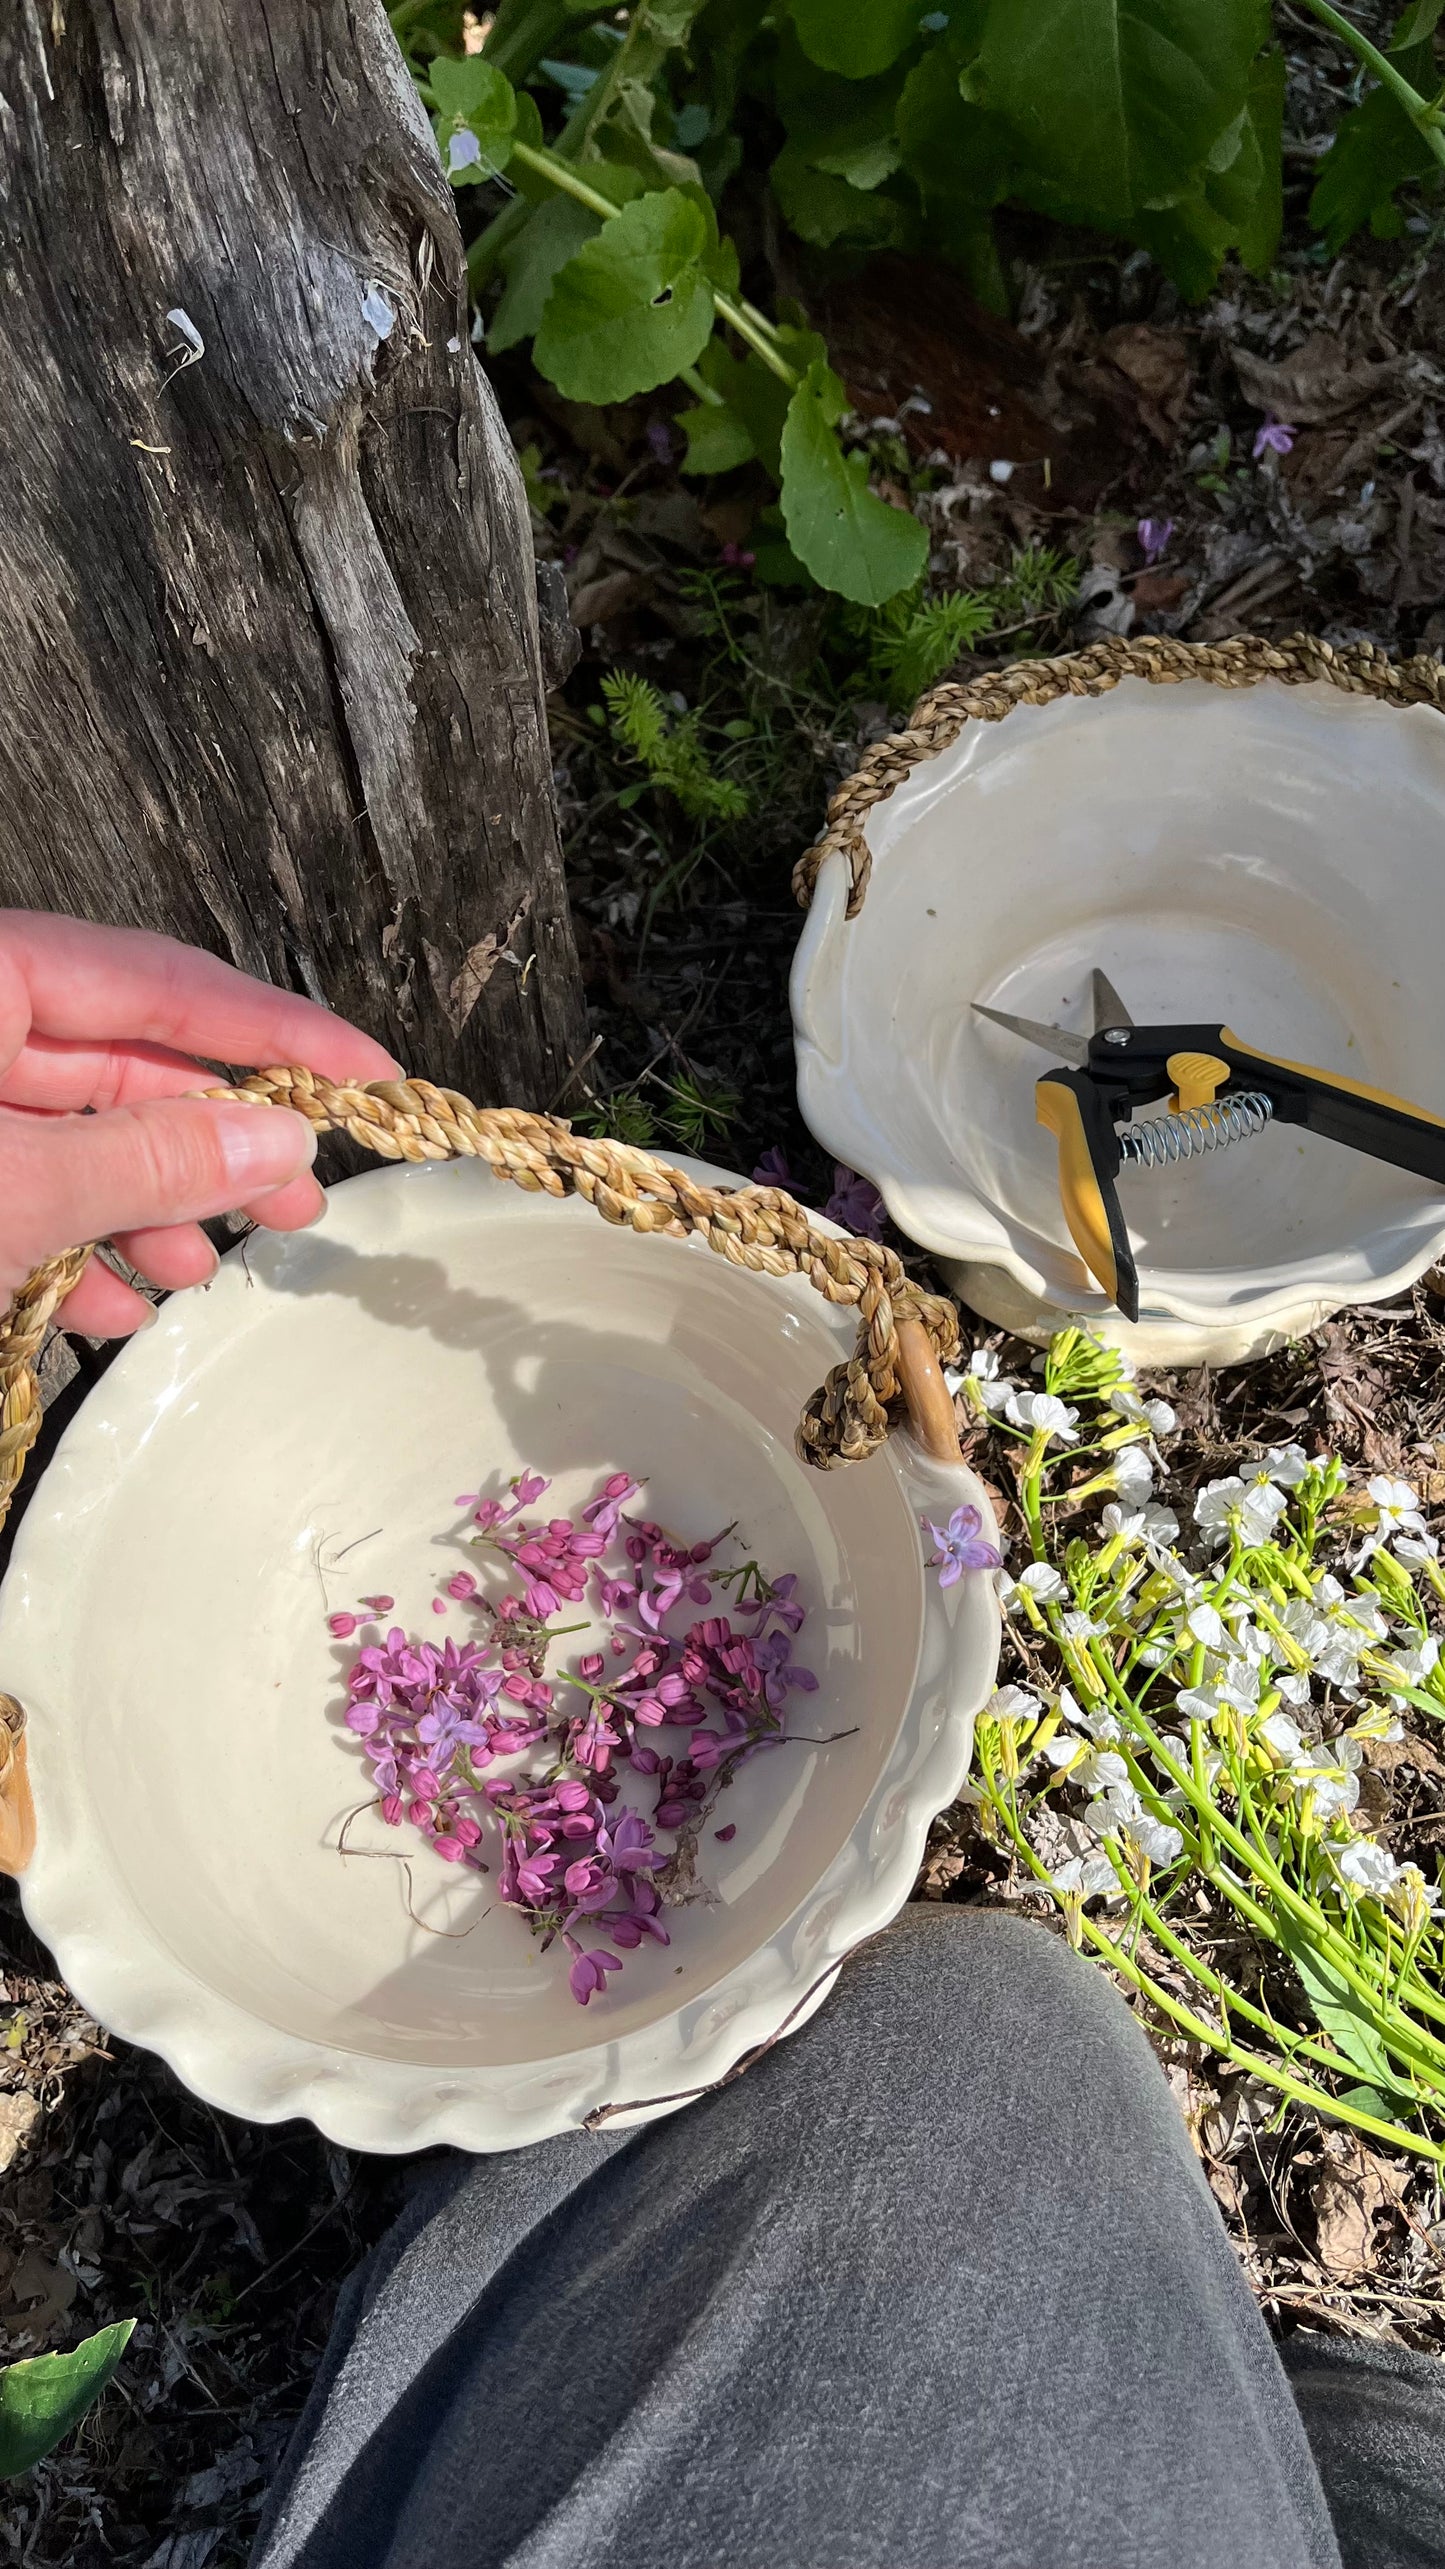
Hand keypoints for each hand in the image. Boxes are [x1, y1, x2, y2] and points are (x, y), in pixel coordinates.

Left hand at [0, 911, 400, 1334]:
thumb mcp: (18, 1192)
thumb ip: (148, 1162)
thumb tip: (278, 1141)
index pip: (164, 982)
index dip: (276, 1030)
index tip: (368, 1074)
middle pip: (123, 1059)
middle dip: (213, 1143)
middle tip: (297, 1201)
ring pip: (73, 1132)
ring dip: (146, 1207)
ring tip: (200, 1268)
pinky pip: (17, 1186)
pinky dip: (68, 1245)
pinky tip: (113, 1303)